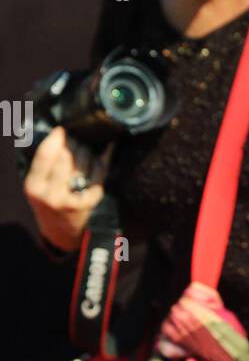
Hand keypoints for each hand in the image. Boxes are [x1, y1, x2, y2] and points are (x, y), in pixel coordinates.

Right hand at [23, 127, 111, 251]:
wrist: (61, 231)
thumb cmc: (48, 201)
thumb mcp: (37, 185)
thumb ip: (43, 164)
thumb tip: (59, 133)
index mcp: (33, 186)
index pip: (45, 155)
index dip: (56, 138)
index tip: (62, 129)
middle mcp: (50, 195)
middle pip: (66, 156)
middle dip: (73, 143)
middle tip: (75, 141)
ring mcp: (71, 200)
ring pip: (83, 163)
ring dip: (87, 152)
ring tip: (85, 151)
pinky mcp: (88, 203)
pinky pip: (98, 174)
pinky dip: (102, 161)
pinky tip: (104, 154)